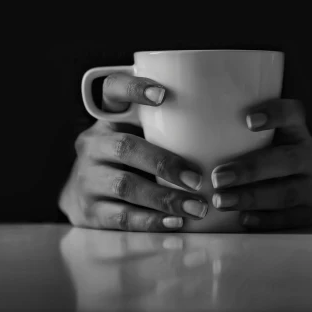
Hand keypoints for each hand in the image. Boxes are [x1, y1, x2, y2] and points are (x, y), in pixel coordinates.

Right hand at [59, 72, 208, 230]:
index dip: (133, 89)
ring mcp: (87, 178)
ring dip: (164, 198)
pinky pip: (121, 217)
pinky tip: (175, 223)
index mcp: (107, 118)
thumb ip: (167, 126)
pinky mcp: (89, 211)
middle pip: (124, 147)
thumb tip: (229, 125)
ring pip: (125, 185)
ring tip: (197, 207)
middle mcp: (93, 145)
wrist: (82, 197)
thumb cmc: (129, 160)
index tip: (162, 95)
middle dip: (164, 163)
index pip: (112, 90)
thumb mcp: (138, 136)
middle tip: (198, 178)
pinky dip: (151, 221)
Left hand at [210, 99, 311, 230]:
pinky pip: (290, 219)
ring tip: (221, 201)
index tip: (248, 121)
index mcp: (298, 133)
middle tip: (217, 178)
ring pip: (286, 192)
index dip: (276, 114)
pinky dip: (265, 220)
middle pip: (286, 160)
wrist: (296, 199)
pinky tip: (243, 219)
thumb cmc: (261, 165)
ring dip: (251, 197)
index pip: (294, 114)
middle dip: (250, 169)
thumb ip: (236, 136)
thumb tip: (182, 120)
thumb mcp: (258, 146)